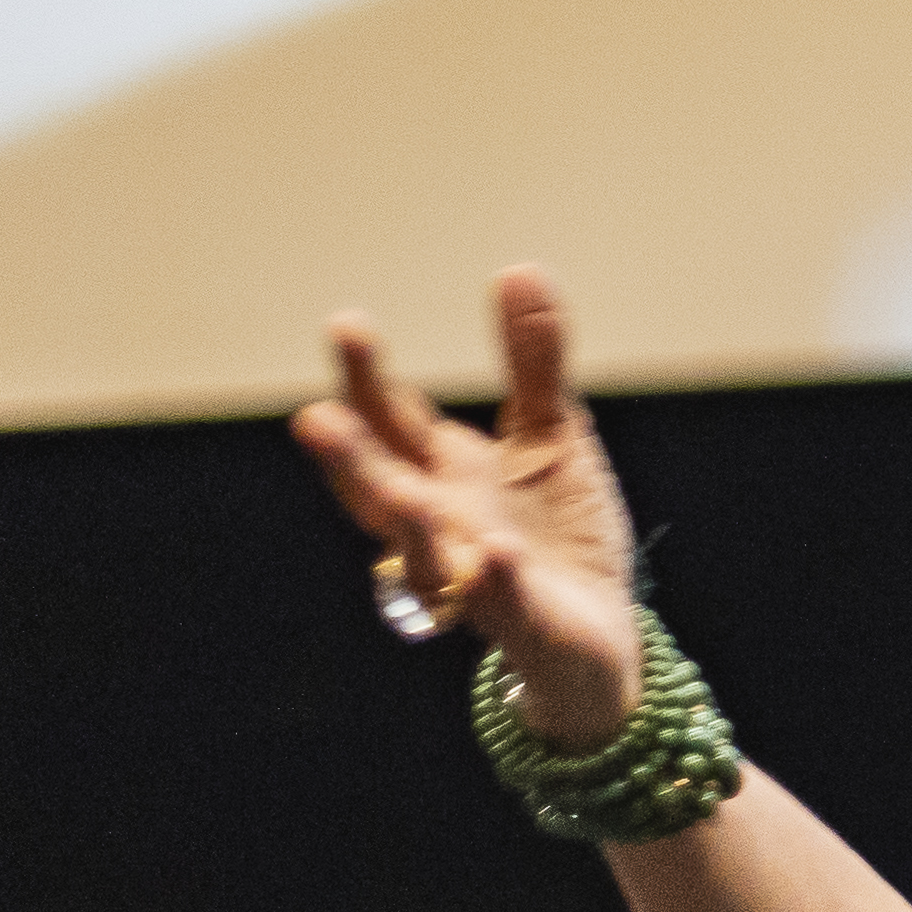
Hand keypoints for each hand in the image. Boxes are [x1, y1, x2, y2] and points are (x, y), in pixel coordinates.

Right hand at [290, 267, 646, 743]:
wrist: (597, 642)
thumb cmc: (556, 536)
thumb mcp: (550, 435)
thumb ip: (533, 361)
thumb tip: (519, 269)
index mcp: (443, 476)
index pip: (390, 425)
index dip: (365, 380)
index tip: (345, 327)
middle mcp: (443, 529)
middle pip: (381, 493)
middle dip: (351, 459)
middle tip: (314, 419)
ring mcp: (474, 583)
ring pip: (424, 559)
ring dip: (409, 527)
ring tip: (402, 494)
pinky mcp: (523, 626)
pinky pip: (502, 606)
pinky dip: (494, 583)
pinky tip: (498, 554)